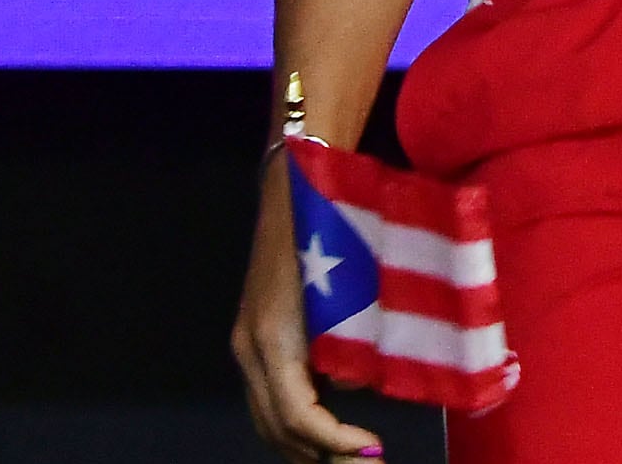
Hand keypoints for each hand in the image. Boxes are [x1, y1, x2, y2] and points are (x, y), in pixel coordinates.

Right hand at [233, 156, 388, 460]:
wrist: (297, 185)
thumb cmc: (332, 231)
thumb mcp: (352, 292)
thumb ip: (356, 346)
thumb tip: (362, 389)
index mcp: (274, 339)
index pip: (300, 417)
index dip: (336, 443)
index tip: (374, 450)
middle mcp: (251, 347)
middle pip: (277, 428)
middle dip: (320, 454)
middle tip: (365, 462)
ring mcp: (248, 341)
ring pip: (268, 417)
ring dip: (306, 443)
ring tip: (349, 453)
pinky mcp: (254, 335)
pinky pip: (269, 395)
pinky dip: (297, 420)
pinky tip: (330, 422)